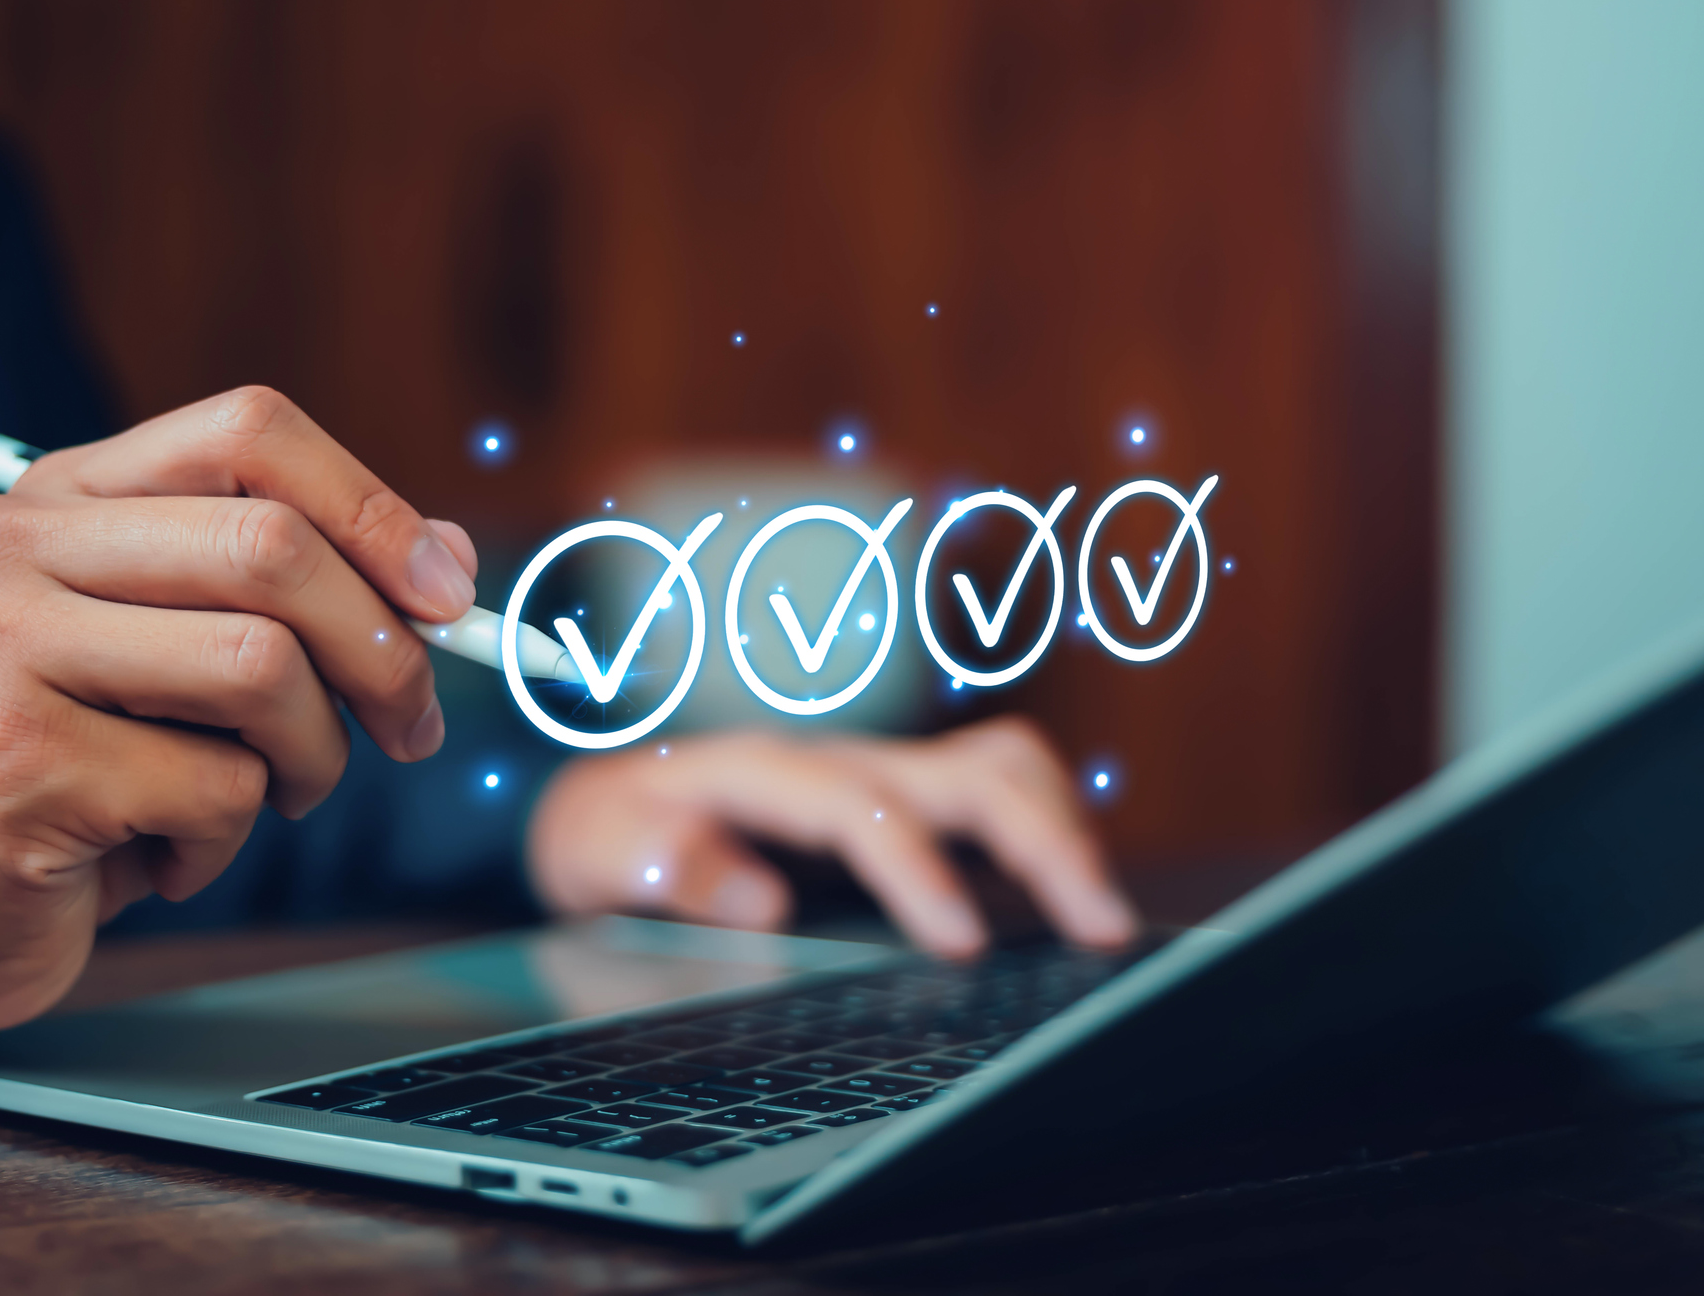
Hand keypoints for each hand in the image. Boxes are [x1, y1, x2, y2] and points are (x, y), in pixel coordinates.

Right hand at [0, 387, 477, 1042]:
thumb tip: (450, 559)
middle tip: (411, 729)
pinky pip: (218, 786)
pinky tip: (170, 854)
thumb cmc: (89, 771)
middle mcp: (8, 545)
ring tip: (272, 798)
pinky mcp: (12, 759)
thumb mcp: (196, 658)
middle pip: (273, 545)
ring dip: (312, 757)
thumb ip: (304, 592)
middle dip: (382, 650)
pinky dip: (231, 838)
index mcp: (60, 495)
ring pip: (263, 666)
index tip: (448, 596)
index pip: (248, 431)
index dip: (372, 506)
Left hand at [525, 717, 1137, 957]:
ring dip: (1064, 829)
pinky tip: (1072, 894)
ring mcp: (880, 772)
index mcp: (763, 773)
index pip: (861, 809)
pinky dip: (1049, 828)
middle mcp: (838, 760)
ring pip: (1001, 764)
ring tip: (1105, 916)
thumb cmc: (607, 833)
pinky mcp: (907, 796)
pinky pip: (998, 787)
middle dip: (1044, 840)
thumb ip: (664, 866)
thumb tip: (759, 897)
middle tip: (1102, 928)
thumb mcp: (598, 852)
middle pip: (968, 770)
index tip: (963, 943)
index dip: (918, 869)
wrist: (608, 804)